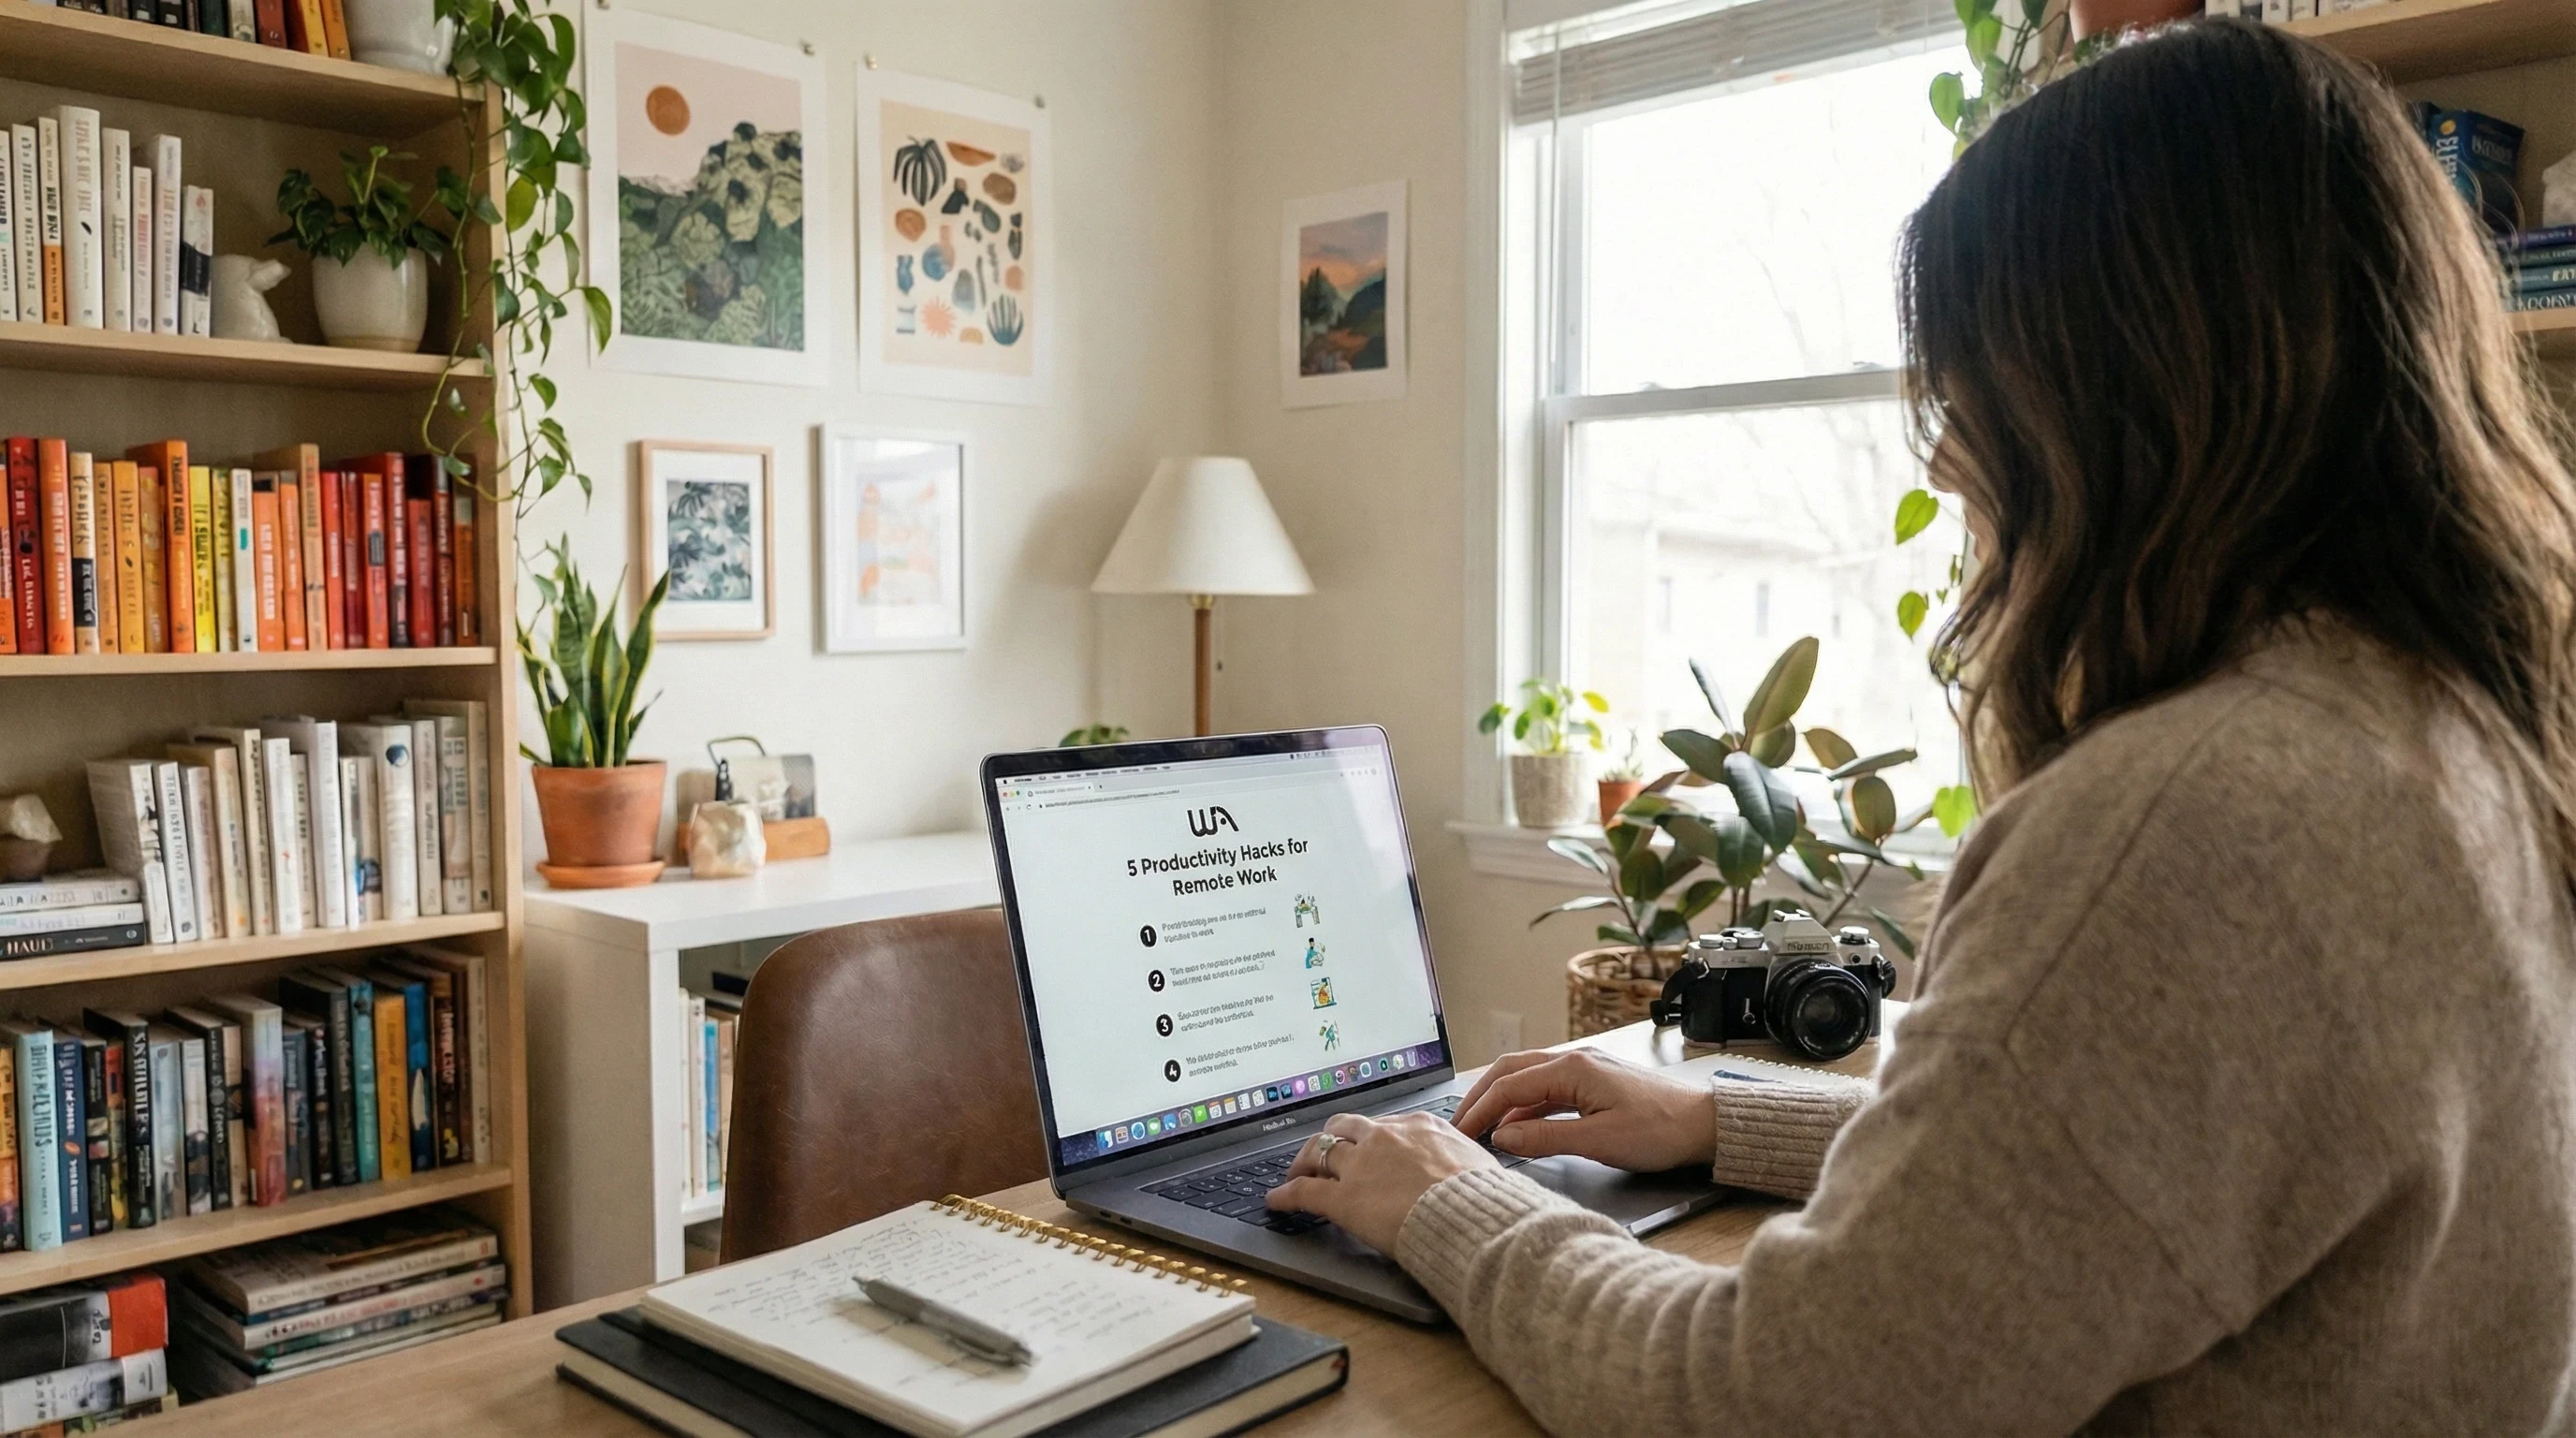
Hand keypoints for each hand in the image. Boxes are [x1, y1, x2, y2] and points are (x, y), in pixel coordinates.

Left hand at [1266, 1111, 1496, 1253]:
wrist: (1471, 1216)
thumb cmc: (1483, 1197)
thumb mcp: (1477, 1163)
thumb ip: (1460, 1160)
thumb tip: (1468, 1169)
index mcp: (1418, 1126)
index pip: (1382, 1125)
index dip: (1368, 1138)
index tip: (1365, 1147)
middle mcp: (1384, 1138)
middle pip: (1343, 1128)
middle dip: (1330, 1139)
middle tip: (1323, 1154)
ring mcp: (1361, 1165)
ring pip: (1319, 1152)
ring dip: (1304, 1162)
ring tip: (1296, 1173)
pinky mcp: (1344, 1198)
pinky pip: (1305, 1192)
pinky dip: (1286, 1195)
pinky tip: (1276, 1200)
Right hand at [1451, 1048, 1716, 1171]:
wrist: (1705, 1125)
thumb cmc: (1661, 1131)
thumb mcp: (1599, 1141)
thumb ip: (1546, 1138)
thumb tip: (1502, 1137)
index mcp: (1572, 1068)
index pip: (1509, 1087)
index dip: (1479, 1111)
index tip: (1458, 1133)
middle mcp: (1574, 1060)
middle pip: (1511, 1072)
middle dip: (1480, 1097)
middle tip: (1458, 1125)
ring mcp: (1585, 1070)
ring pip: (1528, 1078)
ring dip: (1501, 1101)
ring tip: (1480, 1128)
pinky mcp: (1595, 1083)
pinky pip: (1548, 1090)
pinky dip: (1525, 1107)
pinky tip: (1519, 1129)